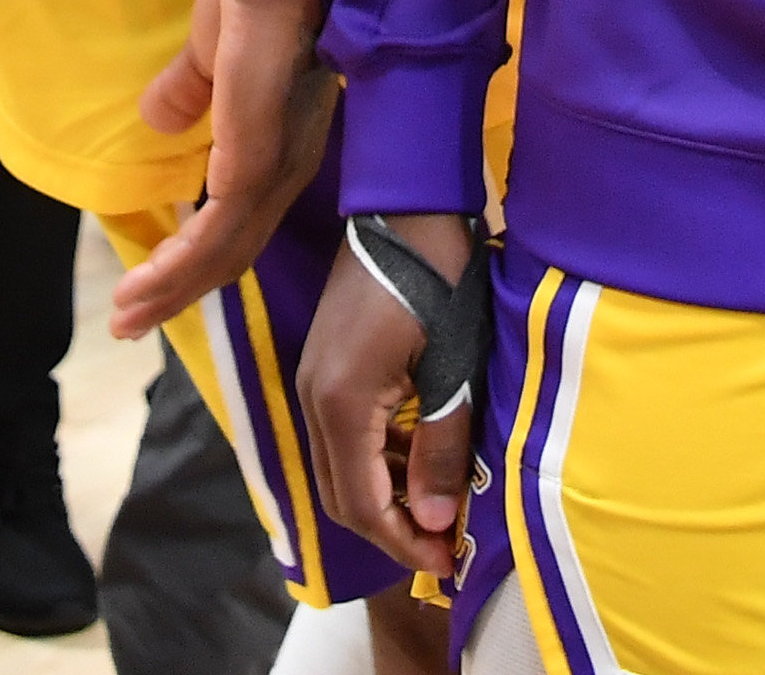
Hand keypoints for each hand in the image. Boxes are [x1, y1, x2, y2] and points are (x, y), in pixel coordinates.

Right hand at [108, 0, 336, 337]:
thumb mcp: (210, 55)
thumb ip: (189, 90)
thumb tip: (160, 121)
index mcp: (280, 142)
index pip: (241, 219)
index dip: (197, 256)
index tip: (154, 284)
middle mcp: (287, 168)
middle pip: (232, 252)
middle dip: (178, 291)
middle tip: (129, 320)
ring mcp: (274, 170)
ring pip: (222, 256)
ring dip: (169, 290)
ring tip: (123, 315)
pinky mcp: (255, 165)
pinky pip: (215, 236)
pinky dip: (177, 270)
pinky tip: (142, 287)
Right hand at [300, 213, 476, 572]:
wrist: (410, 202)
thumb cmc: (440, 275)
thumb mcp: (453, 363)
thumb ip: (442, 445)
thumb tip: (437, 521)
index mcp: (340, 403)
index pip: (362, 504)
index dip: (404, 541)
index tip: (448, 562)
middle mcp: (312, 398)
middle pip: (343, 494)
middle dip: (394, 527)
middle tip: (447, 544)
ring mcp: (314, 379)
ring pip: (342, 465)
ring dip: (388, 492)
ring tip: (444, 505)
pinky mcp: (326, 362)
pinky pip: (345, 432)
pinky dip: (380, 456)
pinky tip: (422, 456)